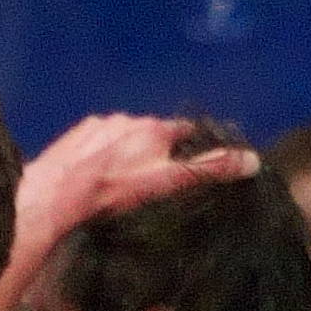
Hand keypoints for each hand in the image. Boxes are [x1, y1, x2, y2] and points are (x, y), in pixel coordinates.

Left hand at [13, 112, 261, 266]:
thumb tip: (252, 160)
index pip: (187, 131)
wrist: (58, 192)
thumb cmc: (116, 191)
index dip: (194, 147)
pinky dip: (106, 151)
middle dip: (161, 149)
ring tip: (127, 177)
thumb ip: (209, 169)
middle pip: (156, 132)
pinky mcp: (78, 133)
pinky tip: (100, 172)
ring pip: (127, 134)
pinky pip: (101, 139)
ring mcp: (101, 124)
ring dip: (132, 149)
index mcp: (155, 128)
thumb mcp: (168, 182)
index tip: (197, 163)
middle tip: (159, 177)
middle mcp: (129, 117)